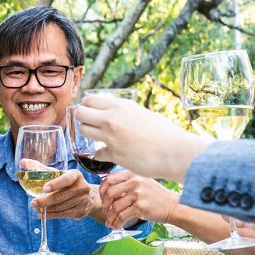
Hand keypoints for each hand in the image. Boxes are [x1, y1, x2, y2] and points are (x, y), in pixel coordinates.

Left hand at [32, 170, 94, 219]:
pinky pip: (63, 215)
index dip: (55, 184)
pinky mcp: (80, 212)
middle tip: (33, 203)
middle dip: (45, 201)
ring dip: (47, 209)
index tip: (44, 189)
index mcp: (76, 175)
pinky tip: (43, 214)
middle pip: (61, 196)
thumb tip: (22, 162)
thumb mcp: (56, 174)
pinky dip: (52, 215)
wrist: (87, 197)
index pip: (66, 179)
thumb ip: (39, 168)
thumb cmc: (66, 182)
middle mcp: (82, 187)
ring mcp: (82, 201)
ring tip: (36, 208)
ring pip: (61, 207)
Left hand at [74, 94, 207, 180]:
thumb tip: (114, 112)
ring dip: (88, 135)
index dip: (87, 106)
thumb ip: (125, 112)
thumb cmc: (164, 133)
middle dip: (83, 119)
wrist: (174, 151)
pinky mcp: (113, 154)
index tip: (91, 112)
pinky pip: (96, 153)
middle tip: (91, 125)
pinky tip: (108, 153)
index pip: (90, 99)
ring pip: (83, 131)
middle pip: (80, 113)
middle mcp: (112, 118)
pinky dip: (100, 154)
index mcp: (121, 105)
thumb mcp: (142, 113)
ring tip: (99, 138)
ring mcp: (111, 136)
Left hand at [100, 171, 177, 227]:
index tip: (103, 198)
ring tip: (110, 222)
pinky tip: (116, 226)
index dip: (102, 190)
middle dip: (104, 205)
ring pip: (114, 207)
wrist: (173, 206)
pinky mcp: (140, 207)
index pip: (109, 179)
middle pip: (109, 193)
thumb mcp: (143, 182)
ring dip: (110, 217)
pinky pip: (122, 217)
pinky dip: (116, 223)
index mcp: (133, 174)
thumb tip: (108, 193)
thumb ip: (127, 184)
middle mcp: (134, 182)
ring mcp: (137, 194)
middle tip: (106, 211)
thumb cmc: (157, 196)